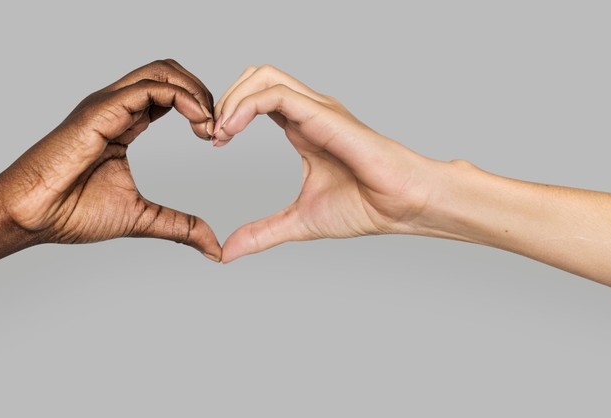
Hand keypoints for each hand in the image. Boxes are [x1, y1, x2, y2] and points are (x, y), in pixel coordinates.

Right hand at [0, 59, 221, 260]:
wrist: (32, 215)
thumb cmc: (71, 213)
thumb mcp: (142, 218)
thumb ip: (179, 226)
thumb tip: (213, 247)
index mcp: (123, 123)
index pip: (169, 94)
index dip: (199, 109)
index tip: (215, 138)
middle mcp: (115, 106)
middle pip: (169, 72)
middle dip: (203, 92)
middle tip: (219, 128)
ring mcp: (107, 104)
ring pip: (161, 71)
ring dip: (196, 91)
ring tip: (211, 124)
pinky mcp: (101, 110)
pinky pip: (149, 87)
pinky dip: (182, 97)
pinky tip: (199, 122)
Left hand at [212, 65, 439, 261]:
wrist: (401, 207)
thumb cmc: (365, 207)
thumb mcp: (298, 221)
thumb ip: (262, 233)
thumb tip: (227, 252)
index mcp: (302, 126)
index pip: (256, 98)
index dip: (227, 114)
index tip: (212, 143)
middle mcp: (308, 111)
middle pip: (255, 76)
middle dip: (224, 98)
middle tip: (210, 134)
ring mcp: (317, 108)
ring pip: (263, 75)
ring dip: (231, 98)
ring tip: (219, 132)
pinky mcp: (324, 114)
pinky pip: (276, 94)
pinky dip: (246, 106)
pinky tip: (231, 130)